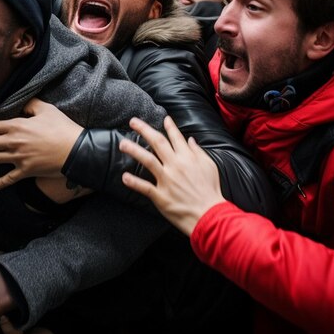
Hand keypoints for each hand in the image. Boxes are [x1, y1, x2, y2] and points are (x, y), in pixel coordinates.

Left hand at [0, 98, 83, 189]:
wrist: (75, 150)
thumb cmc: (62, 128)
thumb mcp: (47, 109)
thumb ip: (31, 104)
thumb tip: (22, 103)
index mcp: (17, 126)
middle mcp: (13, 142)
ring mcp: (18, 158)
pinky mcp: (26, 171)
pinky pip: (9, 179)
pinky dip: (0, 183)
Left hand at [120, 116, 224, 235]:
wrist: (210, 215)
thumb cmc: (211, 191)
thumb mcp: (210, 167)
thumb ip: (198, 152)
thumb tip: (190, 140)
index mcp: (188, 158)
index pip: (176, 137)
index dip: (169, 126)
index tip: (163, 118)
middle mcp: (175, 166)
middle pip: (157, 143)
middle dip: (144, 129)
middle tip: (133, 122)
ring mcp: (167, 180)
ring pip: (147, 160)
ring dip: (134, 150)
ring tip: (123, 144)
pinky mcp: (161, 196)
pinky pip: (145, 187)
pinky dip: (134, 182)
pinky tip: (124, 177)